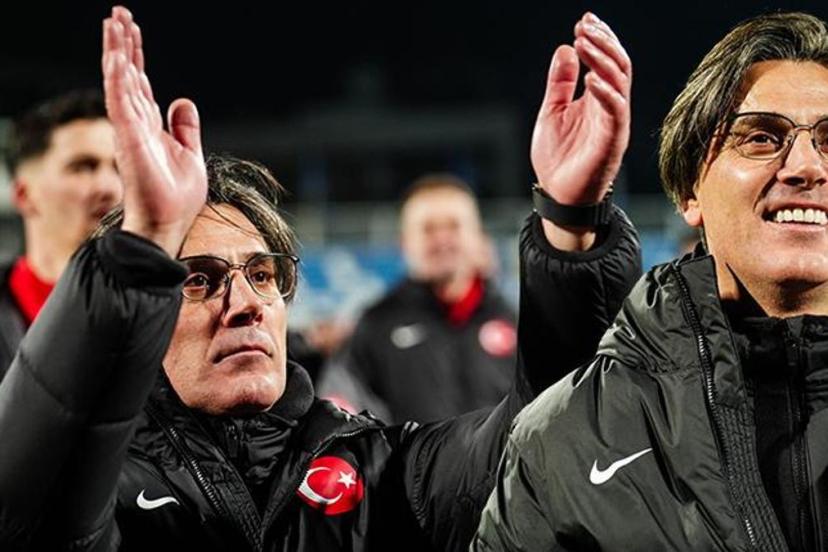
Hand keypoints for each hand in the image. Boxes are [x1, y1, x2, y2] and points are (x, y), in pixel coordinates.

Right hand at [102, 6, 206, 256]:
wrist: (169, 222)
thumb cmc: (176, 196)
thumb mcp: (189, 153)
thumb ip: (184, 127)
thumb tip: (182, 100)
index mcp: (148, 126)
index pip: (139, 82)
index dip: (135, 55)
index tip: (132, 28)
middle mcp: (135, 124)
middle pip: (125, 75)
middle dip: (122, 44)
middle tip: (118, 13)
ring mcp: (130, 131)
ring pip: (120, 83)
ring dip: (117, 53)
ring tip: (114, 23)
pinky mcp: (130, 141)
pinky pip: (121, 105)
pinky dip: (119, 82)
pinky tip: (118, 59)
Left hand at [531, 13, 631, 249]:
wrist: (558, 195)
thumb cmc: (558, 158)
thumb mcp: (552, 112)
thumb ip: (560, 83)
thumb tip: (565, 49)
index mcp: (598, 100)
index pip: (608, 61)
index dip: (599, 39)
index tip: (583, 20)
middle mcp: (610, 108)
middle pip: (619, 65)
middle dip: (603, 42)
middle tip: (583, 25)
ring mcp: (614, 123)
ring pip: (620, 82)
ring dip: (603, 59)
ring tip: (583, 41)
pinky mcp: (612, 141)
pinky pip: (616, 111)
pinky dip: (605, 92)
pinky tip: (589, 77)